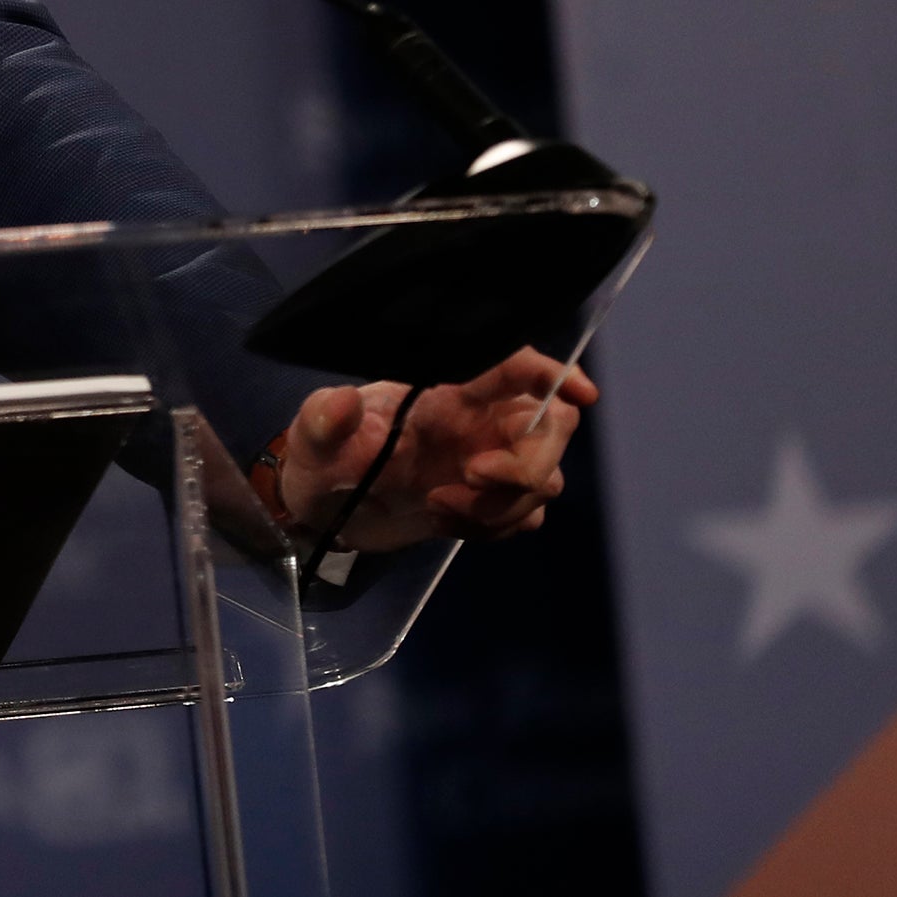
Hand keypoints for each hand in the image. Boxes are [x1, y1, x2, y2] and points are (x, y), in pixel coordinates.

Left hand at [277, 348, 597, 551]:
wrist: (327, 513)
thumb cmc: (324, 459)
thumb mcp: (312, 440)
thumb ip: (322, 421)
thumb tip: (340, 403)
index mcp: (445, 392)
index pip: (512, 368)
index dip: (552, 373)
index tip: (583, 393)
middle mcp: (479, 421)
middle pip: (550, 428)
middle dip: (526, 463)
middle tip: (472, 478)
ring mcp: (489, 461)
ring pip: (543, 480)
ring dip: (500, 505)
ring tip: (438, 508)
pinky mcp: (489, 503)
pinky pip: (525, 516)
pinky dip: (494, 528)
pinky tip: (446, 524)